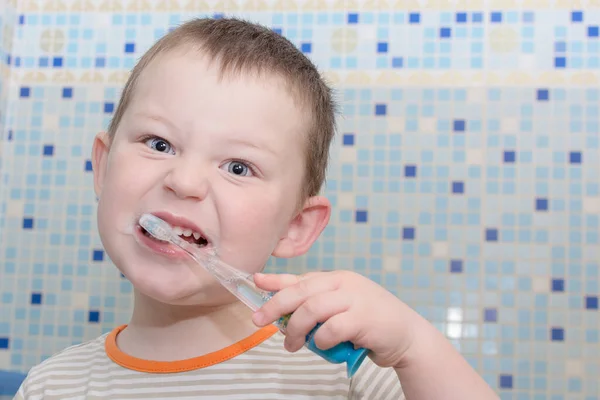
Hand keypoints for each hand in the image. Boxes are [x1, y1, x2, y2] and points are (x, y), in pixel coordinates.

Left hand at [251, 270, 425, 368]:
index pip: (302, 278)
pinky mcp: (363, 318)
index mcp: (338, 279)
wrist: (408, 336)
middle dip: (275, 305)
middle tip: (258, 321)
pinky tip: (321, 346)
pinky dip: (320, 340)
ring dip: (295, 329)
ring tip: (291, 345)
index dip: (276, 280)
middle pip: (301, 291)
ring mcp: (355, 299)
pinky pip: (331, 329)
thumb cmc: (371, 324)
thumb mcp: (343, 308)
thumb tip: (282, 318)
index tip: (256, 282)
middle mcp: (345, 284)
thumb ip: (317, 308)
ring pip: (312, 309)